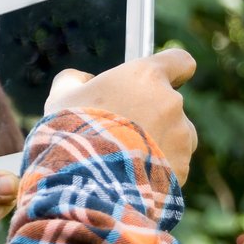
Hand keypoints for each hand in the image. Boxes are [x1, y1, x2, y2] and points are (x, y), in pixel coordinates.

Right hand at [45, 48, 198, 179]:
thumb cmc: (72, 133)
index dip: (172, 71)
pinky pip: (174, 166)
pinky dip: (158, 171)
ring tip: (127, 160)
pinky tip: (132, 178)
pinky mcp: (182, 167)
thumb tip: (82, 81)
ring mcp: (180, 136)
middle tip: (122, 133)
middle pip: (172, 104)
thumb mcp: (61, 97)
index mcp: (146, 76)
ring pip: (177, 137)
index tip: (161, 81)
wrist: (86, 182)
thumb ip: (75, 80)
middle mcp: (171, 102)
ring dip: (160, 144)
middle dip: (154, 116)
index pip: (180, 61)